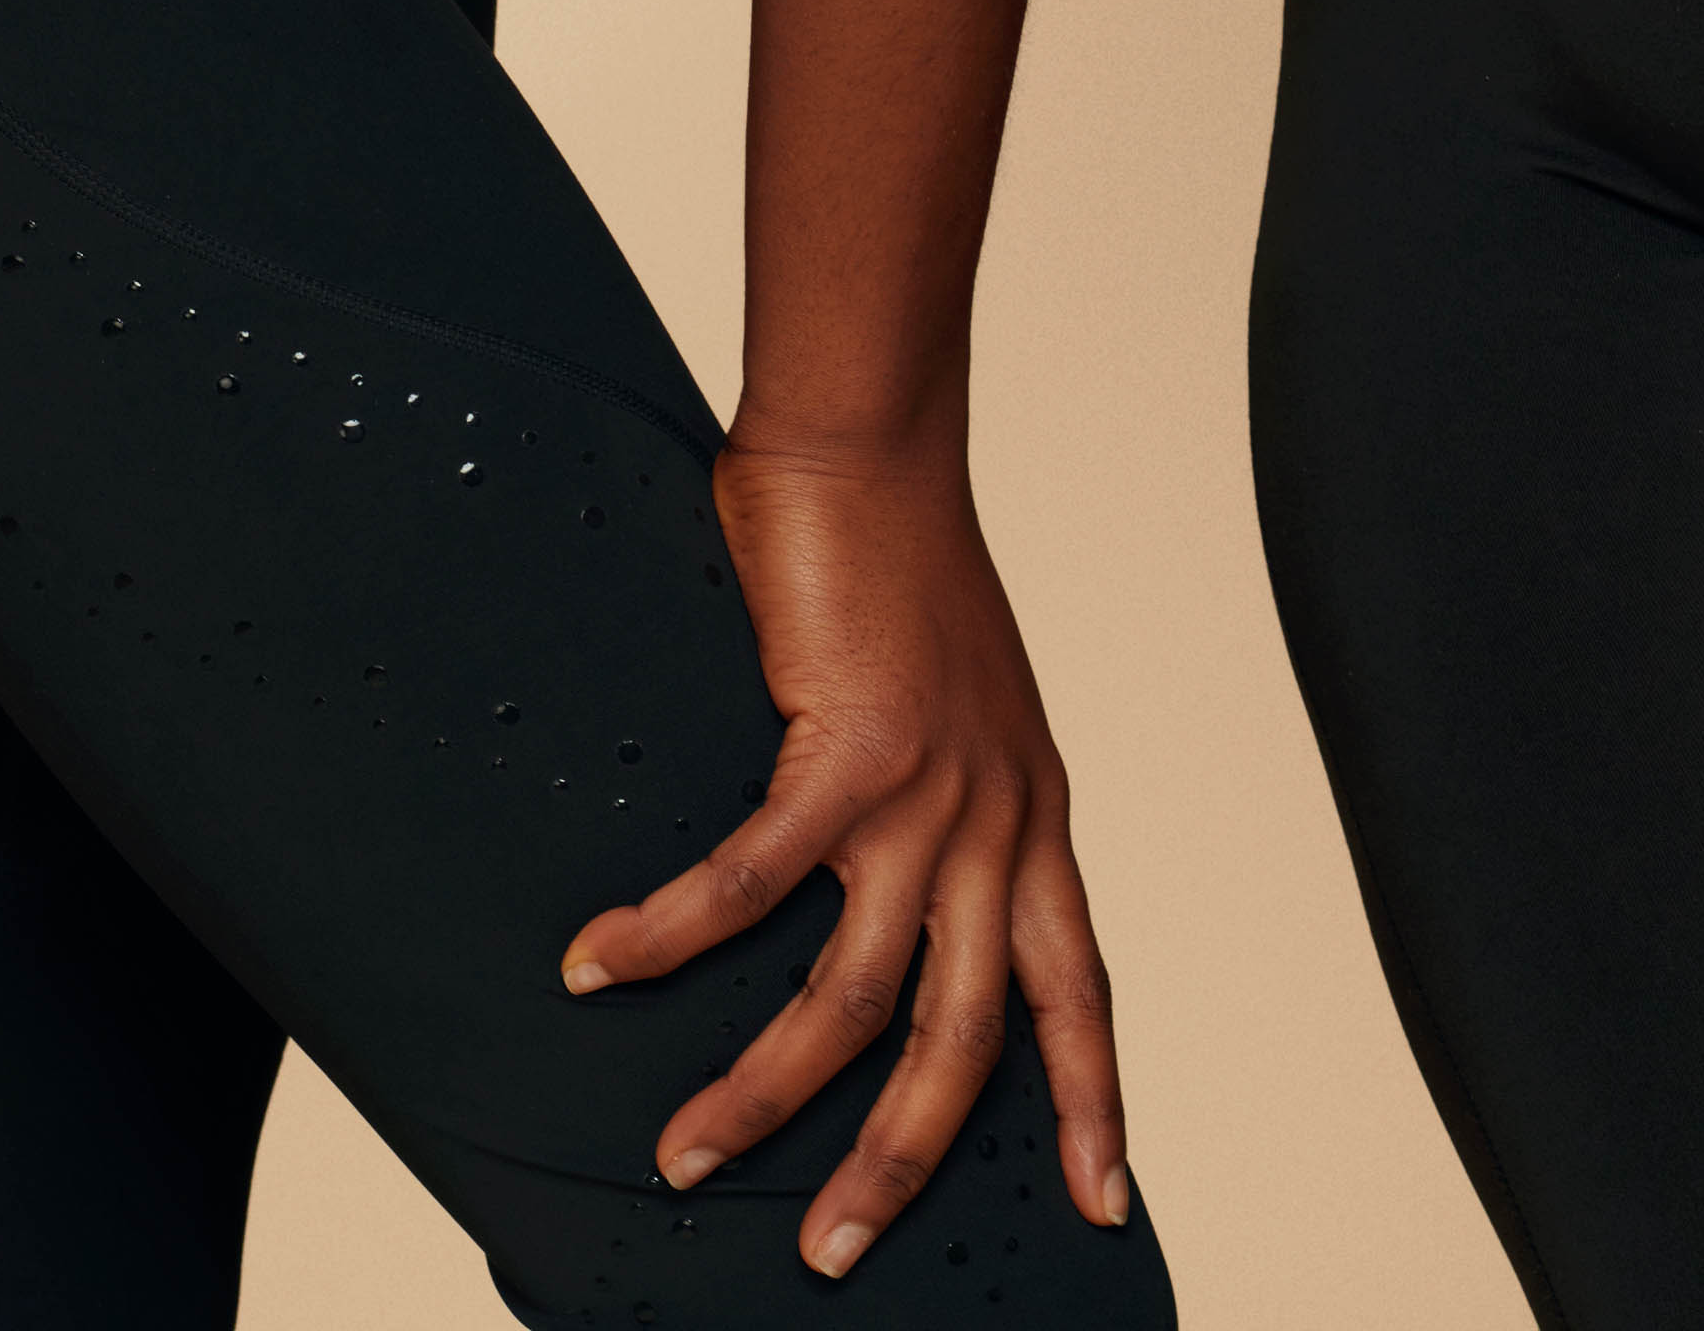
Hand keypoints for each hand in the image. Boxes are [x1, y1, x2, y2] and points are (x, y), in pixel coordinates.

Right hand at [564, 439, 1135, 1273]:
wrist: (873, 452)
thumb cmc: (896, 575)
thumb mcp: (956, 720)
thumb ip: (934, 816)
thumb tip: (861, 900)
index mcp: (1032, 821)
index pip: (1078, 989)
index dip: (1091, 1101)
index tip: (1104, 1204)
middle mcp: (999, 821)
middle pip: (965, 1038)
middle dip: (900, 1158)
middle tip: (835, 1252)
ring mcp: (932, 791)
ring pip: (854, 995)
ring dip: (762, 1090)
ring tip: (684, 1159)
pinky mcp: (852, 747)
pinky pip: (754, 881)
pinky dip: (671, 935)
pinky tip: (600, 966)